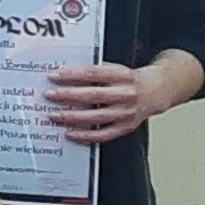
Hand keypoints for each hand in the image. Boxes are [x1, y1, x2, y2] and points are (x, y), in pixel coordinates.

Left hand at [47, 60, 178, 144]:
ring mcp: (127, 112)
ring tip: (53, 115)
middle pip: (93, 96)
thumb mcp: (113, 69)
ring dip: (72, 117)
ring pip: (96, 117)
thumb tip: (62, 76)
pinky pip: (104, 134)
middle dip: (68, 96)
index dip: (71, 75)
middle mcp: (126, 94)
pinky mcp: (126, 127)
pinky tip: (70, 133)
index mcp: (122, 75)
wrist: (155, 91)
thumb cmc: (128, 80)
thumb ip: (93, 72)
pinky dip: (85, 135)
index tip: (53, 76)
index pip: (93, 74)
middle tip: (48, 95)